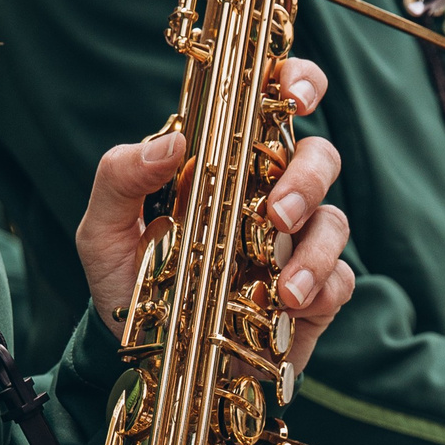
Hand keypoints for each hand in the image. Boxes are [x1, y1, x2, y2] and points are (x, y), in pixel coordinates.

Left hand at [74, 58, 356, 370]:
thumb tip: (170, 142)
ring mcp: (296, 246)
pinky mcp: (313, 297)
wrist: (143, 360)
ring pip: (334, 222)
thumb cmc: (130, 283)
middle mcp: (270, 196)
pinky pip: (340, 281)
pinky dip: (320, 290)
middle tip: (274, 215)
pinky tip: (287, 308)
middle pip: (319, 160)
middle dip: (307, 179)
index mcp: (227, 164)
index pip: (274, 107)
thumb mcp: (104, 230)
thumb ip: (120, 178)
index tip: (296, 94)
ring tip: (282, 287)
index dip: (299, 84)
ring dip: (315, 249)